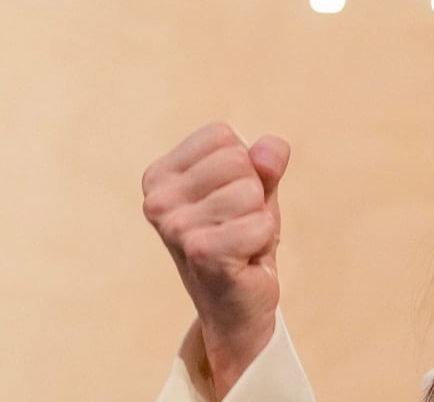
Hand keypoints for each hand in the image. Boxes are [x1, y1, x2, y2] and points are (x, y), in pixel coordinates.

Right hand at [142, 122, 290, 397]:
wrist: (236, 302)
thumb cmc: (240, 234)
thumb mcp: (256, 187)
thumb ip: (266, 159)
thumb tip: (270, 150)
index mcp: (160, 175)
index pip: (221, 136)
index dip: (243, 164)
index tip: (229, 196)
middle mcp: (157, 199)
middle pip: (237, 160)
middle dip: (253, 191)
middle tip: (237, 222)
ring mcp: (174, 227)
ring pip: (250, 191)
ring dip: (257, 217)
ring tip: (239, 240)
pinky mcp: (199, 252)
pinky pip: (259, 223)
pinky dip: (262, 239)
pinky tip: (242, 257)